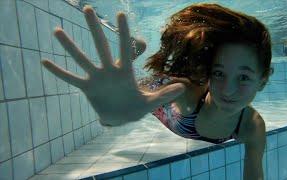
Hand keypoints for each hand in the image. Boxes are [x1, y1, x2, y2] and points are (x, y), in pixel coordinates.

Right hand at [41, 6, 185, 125]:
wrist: (121, 117)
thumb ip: (165, 95)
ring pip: (82, 59)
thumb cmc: (136, 107)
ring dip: (70, 47)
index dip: (124, 33)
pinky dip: (59, 72)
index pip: (125, 49)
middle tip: (88, 9)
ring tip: (57, 31)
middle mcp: (109, 70)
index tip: (121, 15)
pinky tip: (45, 62)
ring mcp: (97, 78)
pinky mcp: (88, 89)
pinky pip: (71, 79)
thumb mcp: (151, 103)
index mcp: (125, 72)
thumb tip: (184, 87)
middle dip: (95, 29)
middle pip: (101, 47)